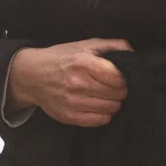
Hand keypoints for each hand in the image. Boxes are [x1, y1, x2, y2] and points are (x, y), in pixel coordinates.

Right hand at [5, 38, 133, 127]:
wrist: (32, 76)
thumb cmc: (61, 58)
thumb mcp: (85, 45)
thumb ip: (112, 45)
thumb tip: (133, 54)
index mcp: (83, 63)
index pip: (119, 78)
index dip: (125, 78)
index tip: (121, 77)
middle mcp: (78, 84)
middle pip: (117, 94)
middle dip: (121, 90)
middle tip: (114, 86)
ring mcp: (73, 102)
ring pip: (111, 108)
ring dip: (114, 103)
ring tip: (107, 95)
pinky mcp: (69, 116)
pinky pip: (99, 121)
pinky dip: (104, 114)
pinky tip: (99, 105)